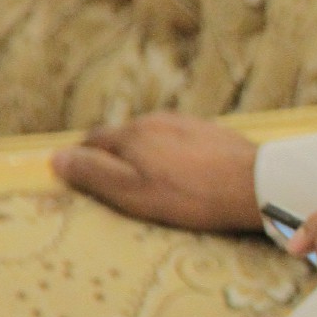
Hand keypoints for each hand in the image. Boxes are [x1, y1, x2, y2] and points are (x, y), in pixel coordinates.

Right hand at [51, 113, 261, 231]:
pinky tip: (185, 176)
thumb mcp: (134, 193)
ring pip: (152, 138)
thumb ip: (95, 174)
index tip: (83, 181)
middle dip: (114, 158)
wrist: (259, 185)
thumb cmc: (193, 196)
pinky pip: (179, 142)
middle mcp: (157, 120)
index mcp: (132, 134)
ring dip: (145, 156)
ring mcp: (187, 123)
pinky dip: (172, 156)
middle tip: (119, 188)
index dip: (82, 160)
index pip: (91, 140)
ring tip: (153, 185)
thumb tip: (57, 158)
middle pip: (122, 138)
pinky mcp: (212, 132)